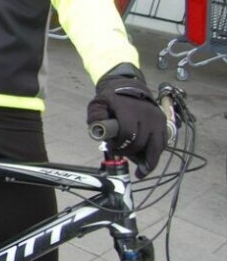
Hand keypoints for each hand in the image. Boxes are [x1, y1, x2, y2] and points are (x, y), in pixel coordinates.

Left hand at [87, 63, 165, 177]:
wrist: (130, 88)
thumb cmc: (112, 99)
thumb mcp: (99, 104)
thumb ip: (96, 117)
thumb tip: (98, 131)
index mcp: (130, 111)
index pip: (128, 133)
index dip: (119, 145)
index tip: (111, 147)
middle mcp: (147, 116)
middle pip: (141, 143)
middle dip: (129, 153)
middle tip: (120, 154)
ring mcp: (158, 120)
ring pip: (156, 147)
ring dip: (148, 162)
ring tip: (141, 172)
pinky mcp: (164, 124)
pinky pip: (162, 144)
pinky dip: (155, 155)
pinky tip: (147, 163)